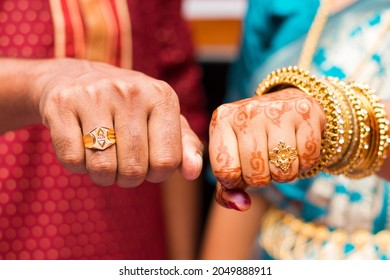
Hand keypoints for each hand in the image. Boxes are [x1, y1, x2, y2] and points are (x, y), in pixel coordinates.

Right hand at [32, 58, 202, 186]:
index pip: (167, 161)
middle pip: (134, 168)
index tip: (148, 163)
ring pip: (103, 168)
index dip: (156, 173)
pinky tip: (81, 146)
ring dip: (103, 176)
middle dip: (128, 178)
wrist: (76, 78)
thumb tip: (193, 172)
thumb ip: (183, 146)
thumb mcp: (161, 119)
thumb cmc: (128, 106)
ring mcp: (94, 95)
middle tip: (122, 164)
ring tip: (103, 158)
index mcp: (162, 96)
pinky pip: (72, 160)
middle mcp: (130, 92)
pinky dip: (77, 165)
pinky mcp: (61, 104)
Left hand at [209, 88, 325, 209]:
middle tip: (264, 163)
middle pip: (256, 175)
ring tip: (280, 156)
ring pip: (283, 170)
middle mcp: (247, 112)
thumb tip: (241, 205)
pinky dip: (305, 163)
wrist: (283, 103)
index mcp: (222, 120)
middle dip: (262, 179)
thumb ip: (227, 189)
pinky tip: (297, 149)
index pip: (225, 172)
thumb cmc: (252, 139)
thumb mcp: (232, 158)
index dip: (235, 182)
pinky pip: (308, 159)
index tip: (240, 172)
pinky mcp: (306, 112)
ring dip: (284, 173)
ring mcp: (277, 110)